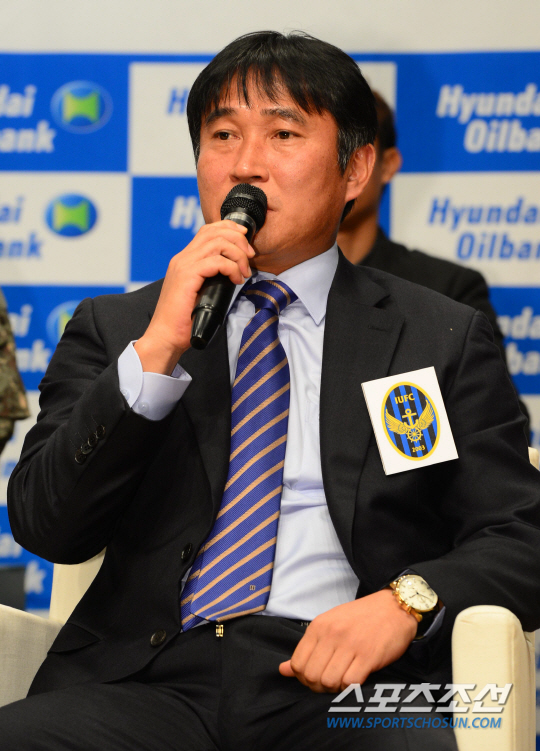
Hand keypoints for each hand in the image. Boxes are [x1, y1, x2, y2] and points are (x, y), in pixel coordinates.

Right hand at [135, 220, 253, 373]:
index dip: (230, 230)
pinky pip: (217, 262)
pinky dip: (232, 268)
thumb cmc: (184, 321)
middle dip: (238, 240)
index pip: (208, 231)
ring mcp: (183, 265)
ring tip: (244, 271)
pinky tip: (236, 281)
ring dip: (237, 255)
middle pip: (214, 231)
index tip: (245, 244)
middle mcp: (182, 258)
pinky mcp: (187, 276)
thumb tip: (234, 272)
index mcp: (184, 260)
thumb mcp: (200, 293)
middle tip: (250, 256)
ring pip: (218, 243)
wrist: (166, 336)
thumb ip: (211, 278)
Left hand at [278, 589, 416, 692]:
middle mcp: (332, 634)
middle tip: (329, 682)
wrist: (394, 607)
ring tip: (342, 681)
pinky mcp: (369, 656)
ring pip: (328, 681)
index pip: (297, 663)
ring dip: (334, 688)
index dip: (302, 677)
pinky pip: (350, 683)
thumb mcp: (329, 625)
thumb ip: (307, 648)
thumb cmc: (360, 618)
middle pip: (311, 676)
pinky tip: (355, 679)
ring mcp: (350, 645)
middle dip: (317, 686)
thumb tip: (283, 670)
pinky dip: (350, 688)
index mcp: (319, 626)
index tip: (314, 677)